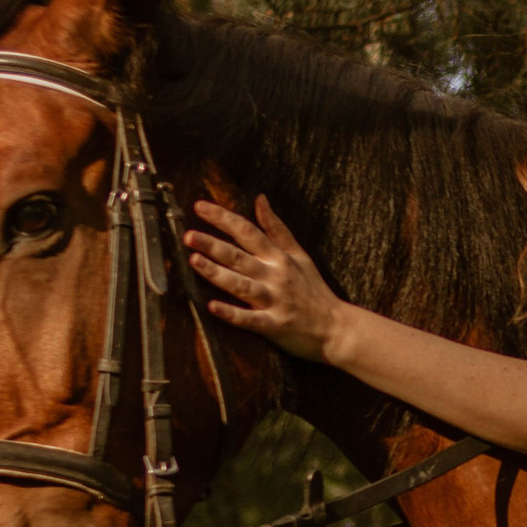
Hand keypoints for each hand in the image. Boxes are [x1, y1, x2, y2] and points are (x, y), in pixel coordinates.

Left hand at [186, 196, 349, 361]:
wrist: (337, 327)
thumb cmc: (315, 291)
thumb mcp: (299, 255)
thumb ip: (277, 228)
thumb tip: (260, 199)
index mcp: (279, 258)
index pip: (247, 231)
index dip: (223, 218)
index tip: (199, 206)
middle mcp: (275, 276)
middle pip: (239, 256)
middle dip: (213, 244)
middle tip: (188, 235)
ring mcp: (274, 301)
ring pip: (241, 285)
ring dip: (217, 273)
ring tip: (194, 261)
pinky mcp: (274, 325)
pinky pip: (250, 319)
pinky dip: (232, 314)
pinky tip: (212, 307)